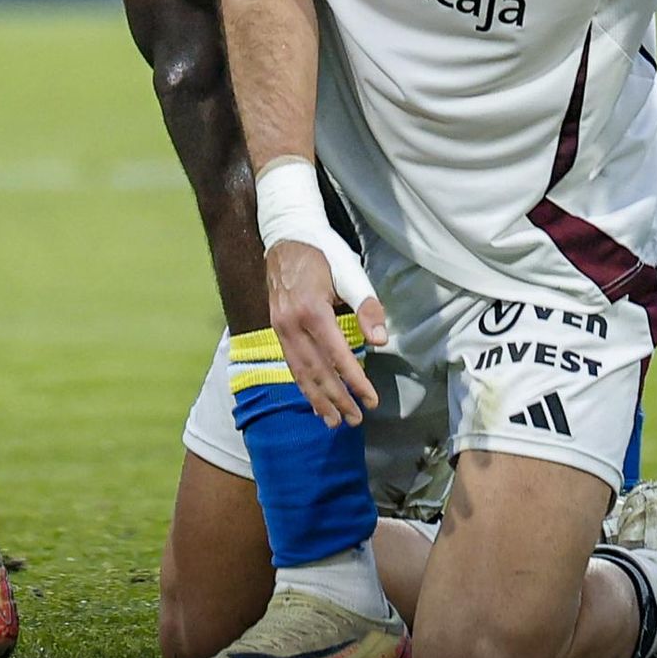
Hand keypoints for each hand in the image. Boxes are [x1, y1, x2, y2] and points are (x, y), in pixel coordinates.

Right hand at [266, 240, 388, 429]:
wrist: (286, 236)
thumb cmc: (323, 253)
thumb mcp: (350, 272)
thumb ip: (366, 306)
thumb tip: (380, 341)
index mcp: (312, 310)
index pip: (337, 356)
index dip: (355, 381)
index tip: (371, 400)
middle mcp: (292, 324)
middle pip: (317, 371)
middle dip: (338, 398)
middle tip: (356, 420)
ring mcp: (280, 327)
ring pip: (300, 372)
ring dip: (318, 399)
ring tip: (334, 421)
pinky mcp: (276, 328)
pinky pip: (291, 363)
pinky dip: (303, 384)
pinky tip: (314, 398)